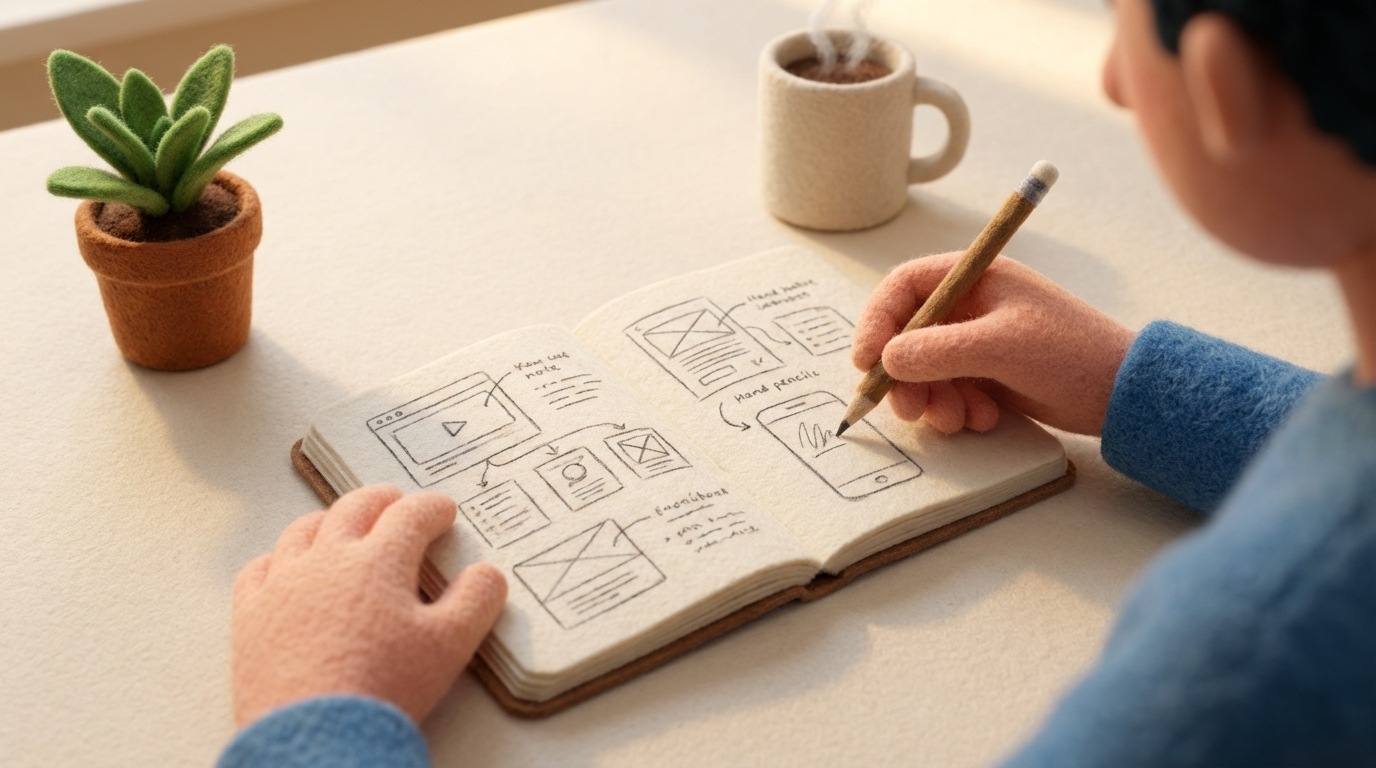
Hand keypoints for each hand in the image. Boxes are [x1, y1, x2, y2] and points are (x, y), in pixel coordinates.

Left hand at [230, 485, 506, 726]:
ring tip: (342, 523)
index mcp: (378, 560)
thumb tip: (486, 574)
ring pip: (303, 531)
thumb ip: (476, 601)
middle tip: (396, 502)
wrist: (317, 736)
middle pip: (354, 508)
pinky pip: (259, 568)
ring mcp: (283, 583)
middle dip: (381, 500)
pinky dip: (278, 558)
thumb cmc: (384, 688)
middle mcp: (327, 559)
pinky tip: (286, 565)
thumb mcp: (450, 645)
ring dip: (329, 520)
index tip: (443, 511)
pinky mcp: (251, 615)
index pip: (411, 515)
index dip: (432, 508)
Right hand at [852, 253, 1134, 434]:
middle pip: (907, 336)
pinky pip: (948, 392)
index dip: (878, 322)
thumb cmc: (1069, 354)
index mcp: (974, 278)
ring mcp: (977, 343)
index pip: (903, 288)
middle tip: (908, 409)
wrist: (1122, 394)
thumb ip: (936, 351)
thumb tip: (885, 360)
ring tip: (960, 418)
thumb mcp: (998, 347)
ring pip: (924, 371)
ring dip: (933, 399)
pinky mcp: (986, 375)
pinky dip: (957, 409)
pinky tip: (986, 417)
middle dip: (904, 376)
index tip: (866, 361)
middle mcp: (970, 306)